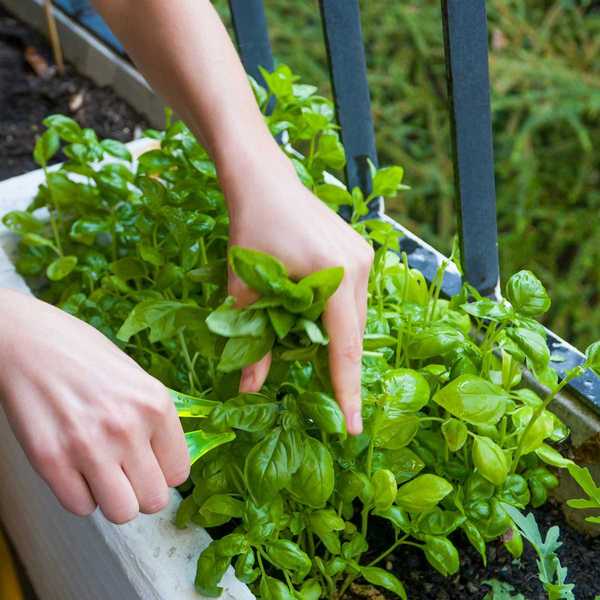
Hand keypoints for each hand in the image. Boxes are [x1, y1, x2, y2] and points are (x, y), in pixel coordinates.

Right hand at [0, 289, 189, 523]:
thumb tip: (167, 460)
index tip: (151, 464)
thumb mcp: (136, 378)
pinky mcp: (51, 461)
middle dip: (141, 491)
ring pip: (121, 512)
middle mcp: (127, 428)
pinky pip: (80, 507)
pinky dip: (79, 494)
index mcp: (154, 404)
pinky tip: (75, 468)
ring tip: (102, 473)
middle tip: (127, 473)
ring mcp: (89, 447)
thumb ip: (154, 420)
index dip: (164, 471)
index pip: (180, 472)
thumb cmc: (84, 355)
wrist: (29, 342)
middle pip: (154, 500)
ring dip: (113, 499)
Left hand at [218, 145, 373, 434]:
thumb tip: (249, 389)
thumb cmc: (250, 228)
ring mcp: (364, 256)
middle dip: (340, 367)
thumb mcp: (246, 287)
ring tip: (312, 354)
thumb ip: (253, 340)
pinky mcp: (360, 250)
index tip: (353, 427)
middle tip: (328, 400)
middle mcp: (359, 267)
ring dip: (337, 340)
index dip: (347, 391)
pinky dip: (338, 318)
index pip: (344, 348)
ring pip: (355, 317)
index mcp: (333, 276)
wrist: (263, 180)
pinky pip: (354, 298)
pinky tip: (317, 322)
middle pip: (353, 334)